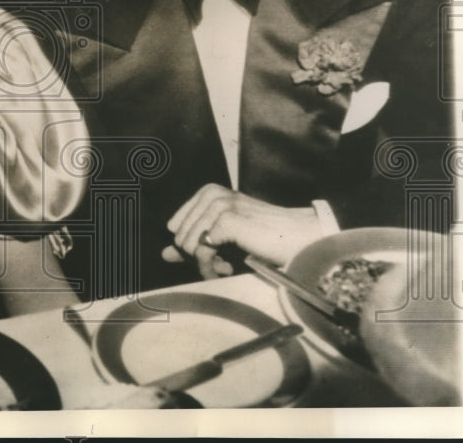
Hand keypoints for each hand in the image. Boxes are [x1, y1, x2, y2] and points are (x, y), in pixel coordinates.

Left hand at [161, 184, 323, 277]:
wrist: (298, 237)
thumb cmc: (265, 236)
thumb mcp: (224, 238)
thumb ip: (194, 243)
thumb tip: (164, 254)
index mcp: (208, 192)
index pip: (175, 227)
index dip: (190, 247)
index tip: (212, 256)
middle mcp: (211, 194)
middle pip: (179, 237)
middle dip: (197, 258)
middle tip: (222, 265)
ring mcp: (219, 205)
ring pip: (187, 245)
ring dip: (204, 265)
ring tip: (226, 268)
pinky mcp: (227, 219)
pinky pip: (201, 252)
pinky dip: (210, 267)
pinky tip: (228, 269)